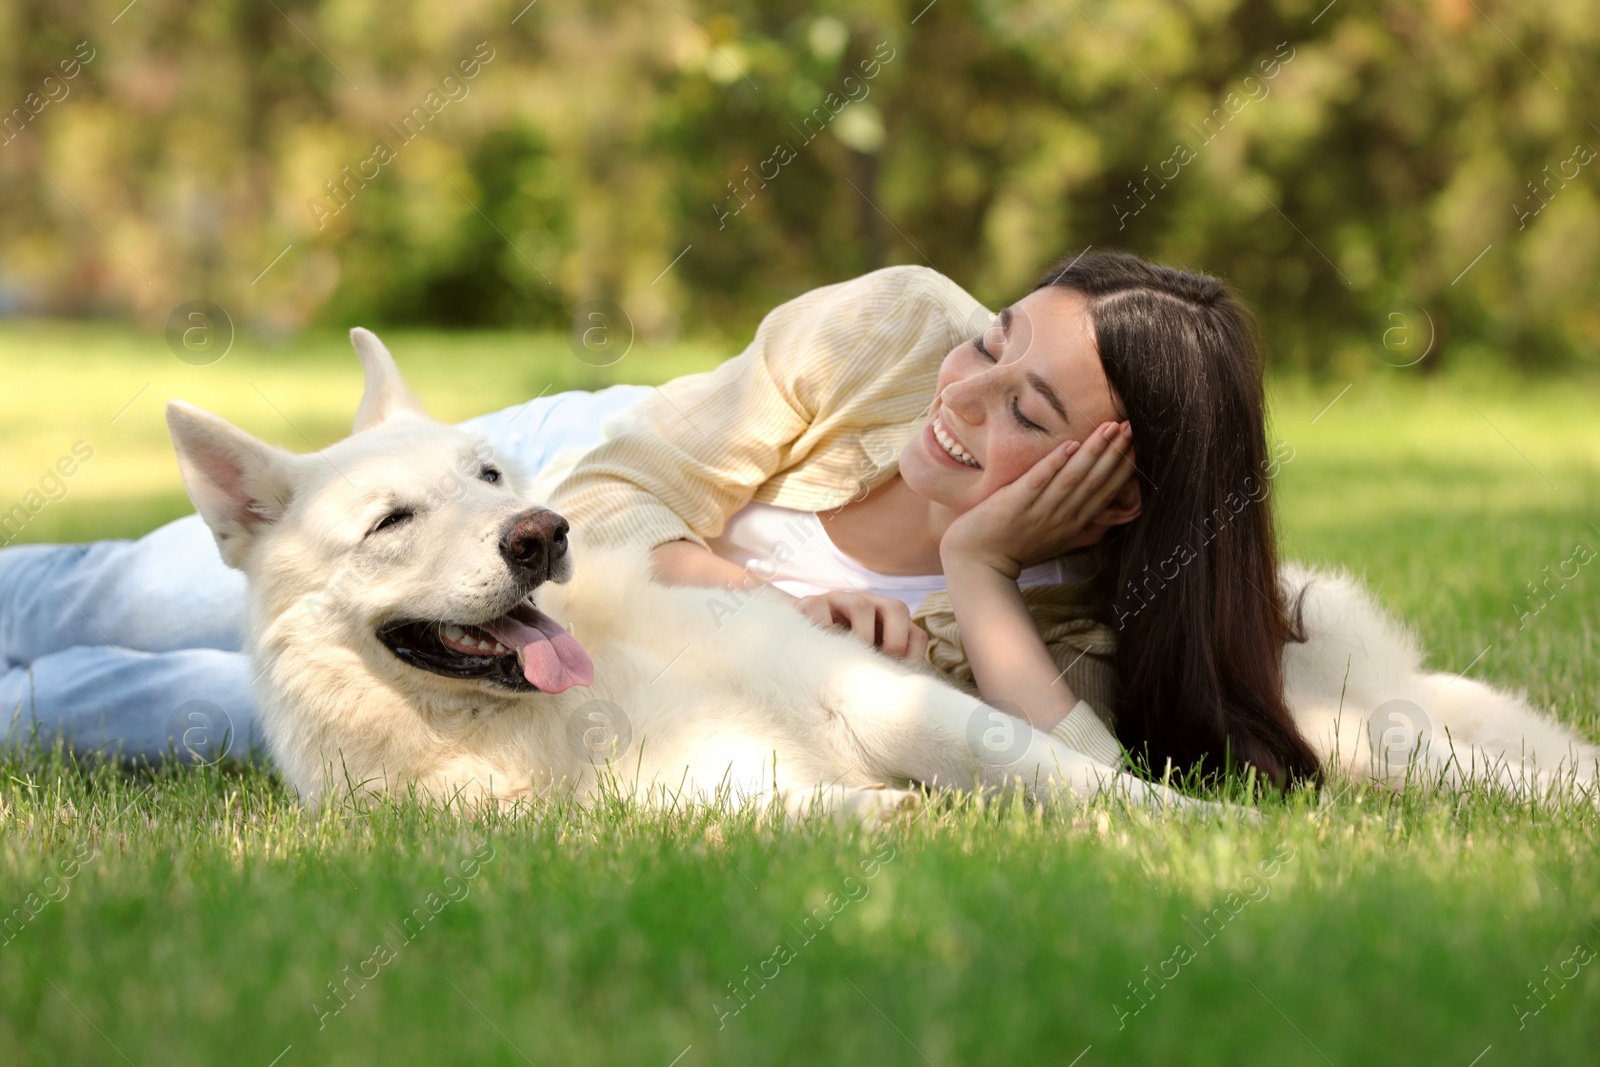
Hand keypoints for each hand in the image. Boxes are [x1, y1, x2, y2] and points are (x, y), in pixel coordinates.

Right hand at [792, 590, 930, 662]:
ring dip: (861, 636)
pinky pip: (820, 609)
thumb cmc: (836, 662)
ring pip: (861, 606)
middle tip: (883, 662)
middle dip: (895, 639)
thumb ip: (883, 673)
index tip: (898, 675)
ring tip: (850, 658)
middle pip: (897, 608)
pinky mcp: (809, 603)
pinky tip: (820, 651)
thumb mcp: (864, 666)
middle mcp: (865, 605)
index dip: (912, 654)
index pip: (914, 632)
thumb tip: (899, 696)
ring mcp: (837, 600)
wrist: (793, 644)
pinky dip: (824, 630)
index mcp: (885, 623)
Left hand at [939, 421, 1136, 578]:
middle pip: (1094, 481)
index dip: (1123, 469)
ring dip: (1093, 452)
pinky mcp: (1014, 504)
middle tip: (1132, 427)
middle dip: (1115, 453)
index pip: (1105, 493)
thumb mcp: (1059, 542)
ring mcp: (1038, 511)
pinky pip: (1037, 481)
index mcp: (1073, 524)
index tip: (1138, 445)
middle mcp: (1061, 518)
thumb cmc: (1017, 549)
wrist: (978, 565)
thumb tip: (1116, 516)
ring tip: (1110, 427)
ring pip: (1072, 478)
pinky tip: (1069, 445)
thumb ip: (1085, 528)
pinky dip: (1053, 464)